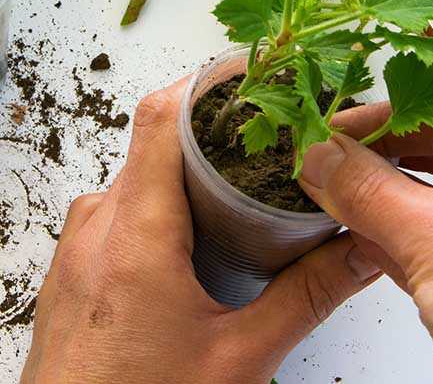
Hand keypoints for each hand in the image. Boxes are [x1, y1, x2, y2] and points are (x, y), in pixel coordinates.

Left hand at [22, 79, 381, 383]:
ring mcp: (77, 244)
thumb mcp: (238, 358)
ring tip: (242, 194)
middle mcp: (96, 225)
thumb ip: (305, 298)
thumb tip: (360, 252)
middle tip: (273, 145)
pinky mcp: (71, 265)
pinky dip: (160, 207)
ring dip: (187, 177)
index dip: (209, 84)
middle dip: (216, 138)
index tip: (256, 78)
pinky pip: (118, 210)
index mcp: (134, 234)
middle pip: (157, 144)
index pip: (163, 116)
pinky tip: (197, 238)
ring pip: (138, 179)